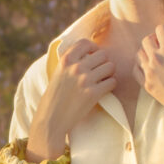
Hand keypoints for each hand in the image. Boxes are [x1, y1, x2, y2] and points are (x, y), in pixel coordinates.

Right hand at [27, 39, 116, 160]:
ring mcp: (85, 80)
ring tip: (102, 81)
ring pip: (110, 67)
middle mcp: (76, 67)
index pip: (86, 43)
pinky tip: (103, 90)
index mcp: (66, 60)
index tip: (94, 56)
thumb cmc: (55, 98)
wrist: (52, 119)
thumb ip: (71, 62)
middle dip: (103, 63)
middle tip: (100, 73)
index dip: (93, 48)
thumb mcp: (58, 74)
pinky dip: (110, 86)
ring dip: (109, 74)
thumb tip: (90, 52)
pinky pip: (112, 82)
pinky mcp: (93, 93)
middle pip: (102, 55)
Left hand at [132, 22, 163, 118]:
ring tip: (154, 57)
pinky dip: (140, 66)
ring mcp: (149, 72)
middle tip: (161, 46)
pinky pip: (136, 70)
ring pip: (139, 54)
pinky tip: (147, 67)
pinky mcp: (146, 85)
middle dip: (154, 40)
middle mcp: (156, 58)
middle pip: (146, 40)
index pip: (159, 29)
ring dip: (146, 52)